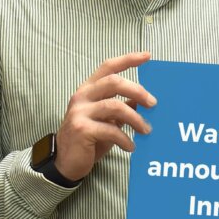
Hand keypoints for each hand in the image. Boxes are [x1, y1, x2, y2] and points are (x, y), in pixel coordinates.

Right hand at [53, 52, 155, 180]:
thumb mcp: (107, 120)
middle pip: (114, 82)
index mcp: (88, 90)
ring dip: (136, 119)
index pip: (108, 67)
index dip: (128, 59)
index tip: (147, 56)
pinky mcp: (81, 129)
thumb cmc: (89, 139)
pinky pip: (111, 130)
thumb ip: (122, 107)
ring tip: (146, 130)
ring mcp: (79, 112)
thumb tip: (144, 100)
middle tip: (153, 104)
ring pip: (115, 106)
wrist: (65, 163)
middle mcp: (82, 96)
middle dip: (138, 91)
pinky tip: (130, 146)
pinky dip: (125, 139)